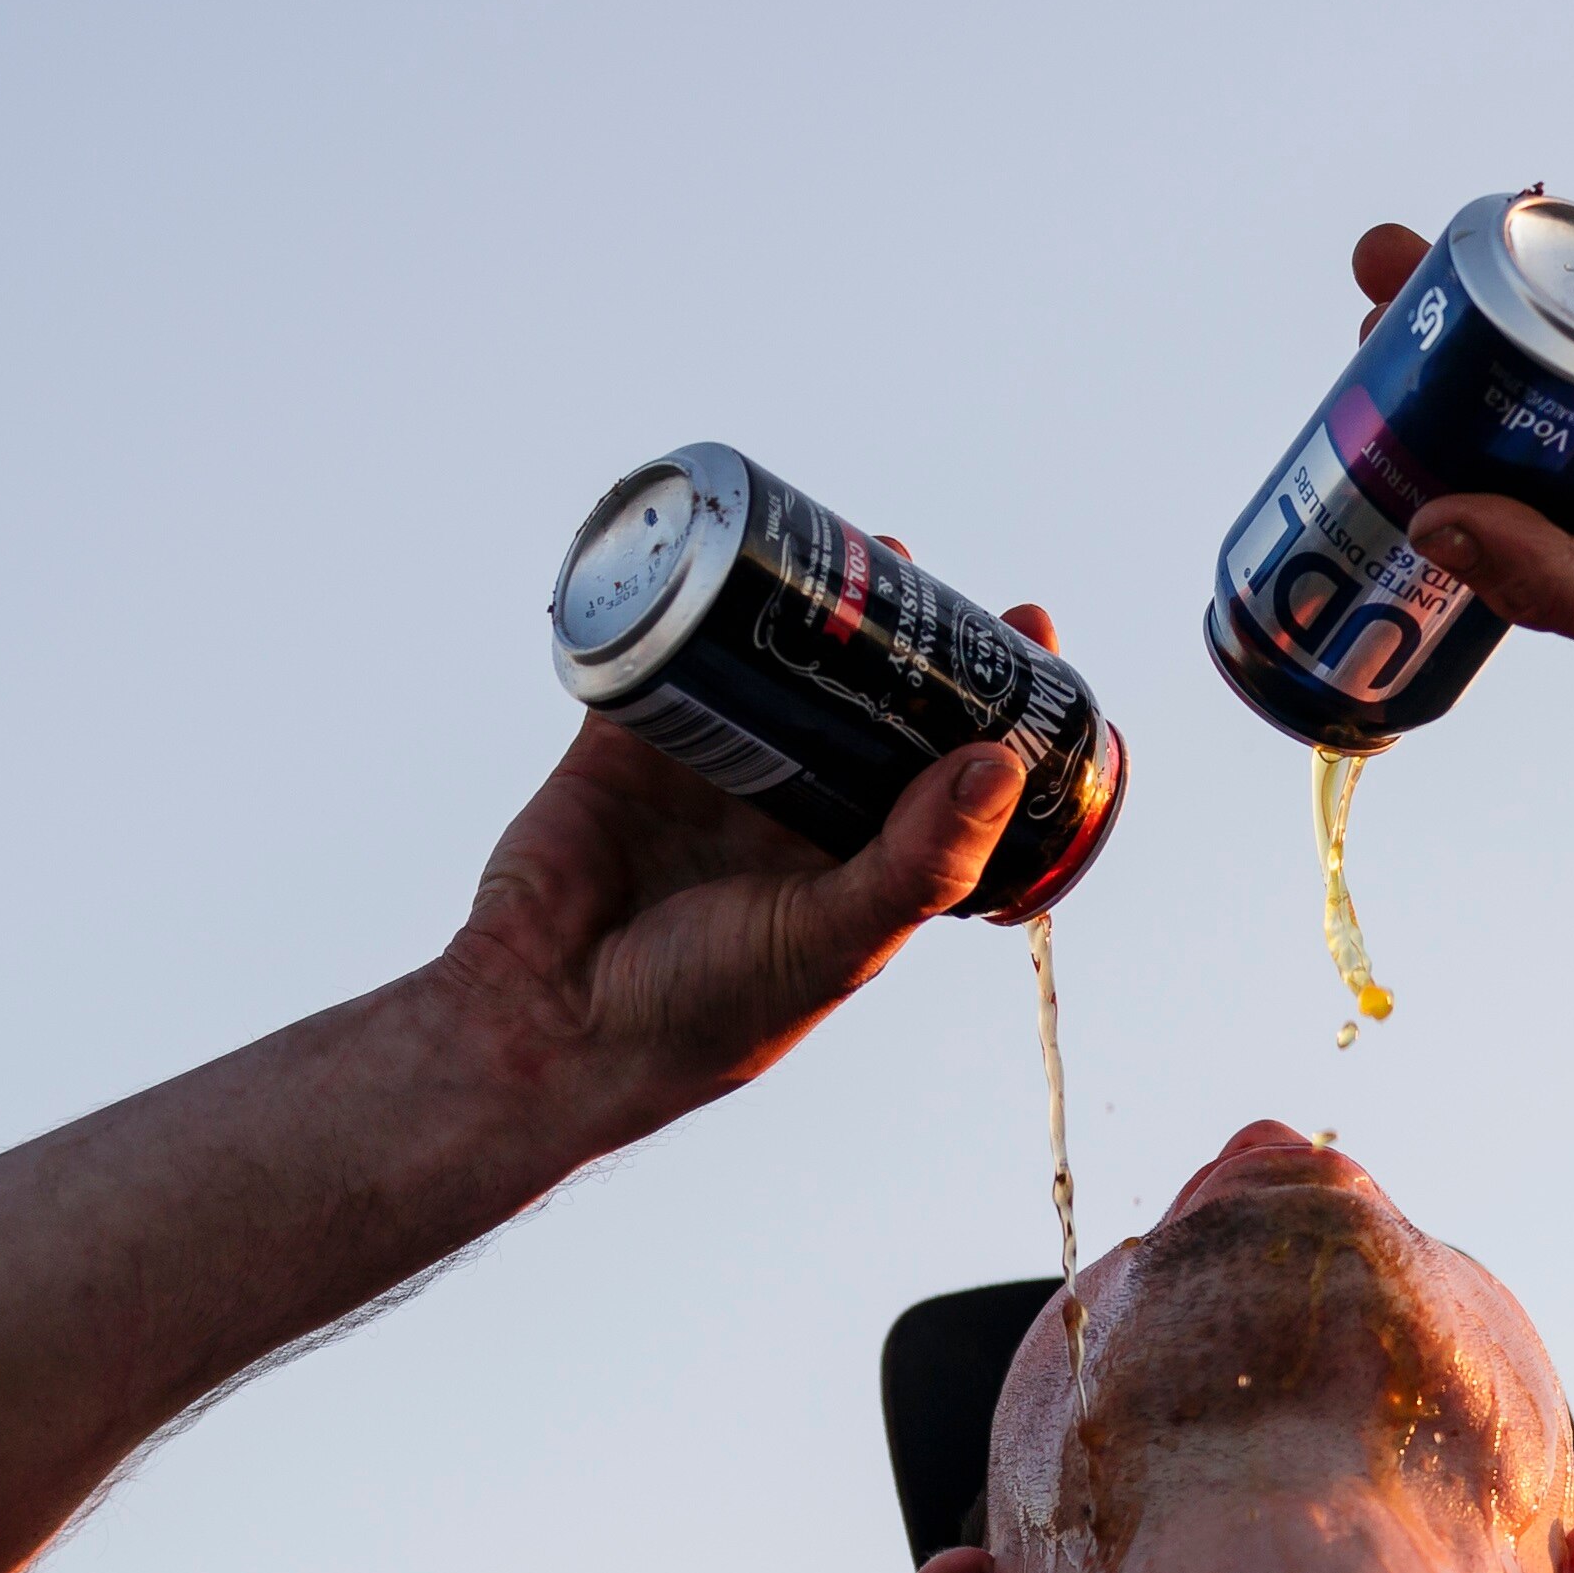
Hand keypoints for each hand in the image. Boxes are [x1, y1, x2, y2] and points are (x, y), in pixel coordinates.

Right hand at [432, 597, 1053, 1146]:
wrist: (550, 1026)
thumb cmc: (706, 1012)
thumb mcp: (833, 939)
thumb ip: (919, 860)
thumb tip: (1003, 764)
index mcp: (855, 853)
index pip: (940, 758)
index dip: (983, 696)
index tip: (1024, 624)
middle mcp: (790, 803)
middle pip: (859, 689)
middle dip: (891, 625)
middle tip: (913, 566)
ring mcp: (708, 765)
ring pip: (767, 655)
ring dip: (798, 598)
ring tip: (836, 546)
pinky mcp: (625, 738)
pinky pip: (661, 648)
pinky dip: (682, 598)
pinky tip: (720, 545)